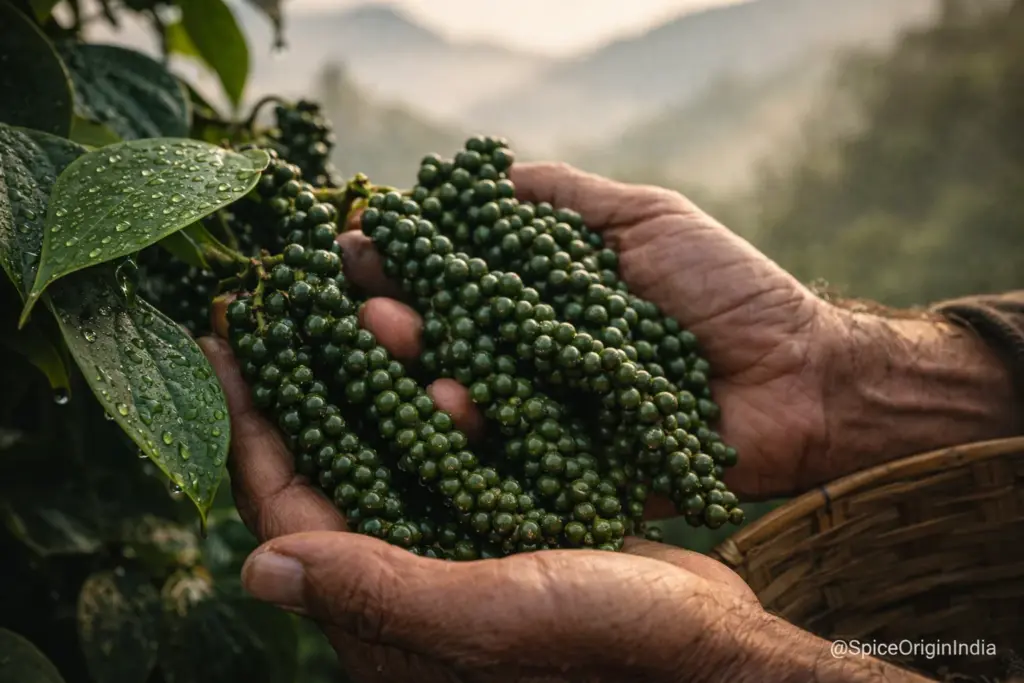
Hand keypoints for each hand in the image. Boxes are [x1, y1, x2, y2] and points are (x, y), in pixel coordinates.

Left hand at [197, 334, 758, 681]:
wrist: (715, 653)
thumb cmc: (611, 641)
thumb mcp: (492, 613)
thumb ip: (380, 590)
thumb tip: (255, 567)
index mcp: (386, 612)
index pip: (291, 507)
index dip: (249, 426)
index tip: (221, 342)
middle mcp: (413, 572)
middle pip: (332, 463)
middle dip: (303, 381)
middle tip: (283, 303)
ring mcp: (462, 540)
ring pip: (391, 441)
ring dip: (369, 368)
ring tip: (354, 292)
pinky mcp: (512, 515)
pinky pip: (452, 440)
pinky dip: (435, 382)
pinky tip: (435, 331)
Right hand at [333, 162, 846, 498]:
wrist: (799, 377)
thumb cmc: (726, 289)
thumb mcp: (647, 217)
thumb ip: (566, 200)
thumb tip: (484, 171)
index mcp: (545, 295)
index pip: (457, 275)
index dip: (408, 260)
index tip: (361, 242)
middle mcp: (535, 352)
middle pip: (446, 334)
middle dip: (394, 311)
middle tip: (359, 296)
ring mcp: (546, 409)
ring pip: (466, 389)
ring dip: (416, 363)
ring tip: (390, 335)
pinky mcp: (566, 466)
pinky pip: (510, 451)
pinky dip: (472, 427)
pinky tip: (446, 400)